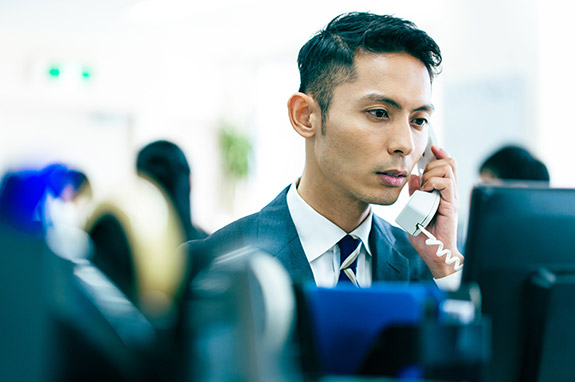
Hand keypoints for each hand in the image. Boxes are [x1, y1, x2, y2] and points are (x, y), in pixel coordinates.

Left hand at [407, 145, 463, 277]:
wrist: (436, 253)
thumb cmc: (426, 236)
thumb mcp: (414, 210)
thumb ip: (415, 194)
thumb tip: (413, 178)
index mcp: (444, 193)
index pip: (447, 165)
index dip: (440, 154)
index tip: (432, 149)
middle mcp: (450, 193)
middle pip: (448, 162)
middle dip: (432, 163)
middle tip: (422, 178)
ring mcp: (451, 198)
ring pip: (448, 169)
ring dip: (432, 173)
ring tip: (424, 186)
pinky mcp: (451, 205)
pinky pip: (446, 183)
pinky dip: (434, 182)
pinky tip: (426, 191)